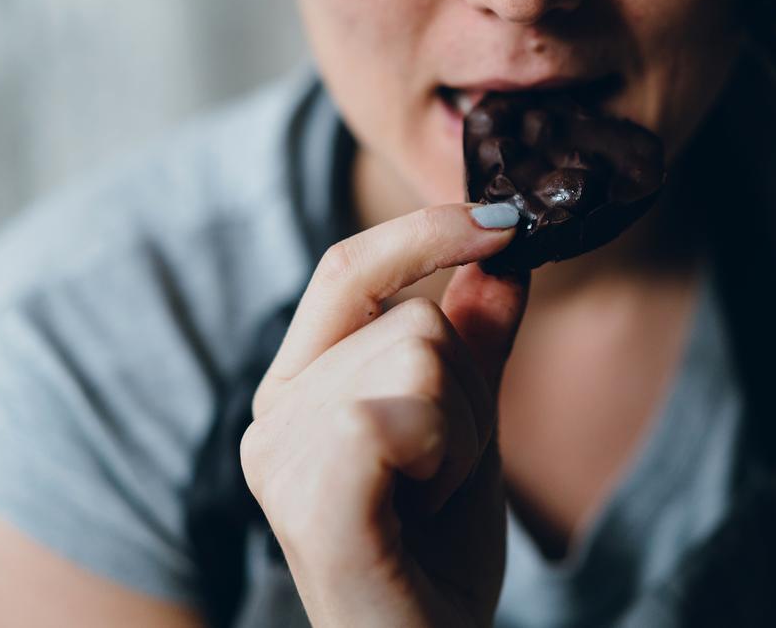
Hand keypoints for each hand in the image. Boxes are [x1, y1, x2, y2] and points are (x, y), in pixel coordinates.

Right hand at [240, 203, 528, 626]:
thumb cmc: (436, 555)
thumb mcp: (467, 427)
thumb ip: (474, 342)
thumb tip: (503, 255)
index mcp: (297, 388)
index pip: (348, 269)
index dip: (424, 231)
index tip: (503, 219)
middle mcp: (272, 414)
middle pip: (411, 317)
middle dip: (468, 393)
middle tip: (444, 473)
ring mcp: (280, 455)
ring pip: (420, 353)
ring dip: (463, 433)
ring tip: (429, 498)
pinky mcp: (310, 495)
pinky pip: (404, 411)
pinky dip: (445, 457)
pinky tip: (419, 510)